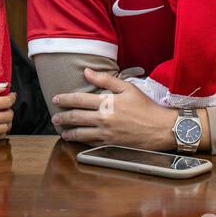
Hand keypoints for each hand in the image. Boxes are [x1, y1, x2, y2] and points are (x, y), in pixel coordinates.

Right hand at [0, 82, 15, 143]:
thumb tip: (3, 86)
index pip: (7, 101)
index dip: (12, 97)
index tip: (11, 95)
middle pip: (9, 115)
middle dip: (9, 109)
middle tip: (4, 105)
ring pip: (6, 128)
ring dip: (6, 121)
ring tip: (0, 116)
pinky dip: (0, 131)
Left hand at [51, 68, 178, 148]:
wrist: (161, 128)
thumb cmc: (146, 106)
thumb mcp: (127, 88)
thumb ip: (105, 80)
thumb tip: (87, 72)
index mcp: (106, 103)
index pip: (78, 100)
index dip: (64, 99)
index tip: (55, 99)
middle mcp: (103, 119)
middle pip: (76, 117)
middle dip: (62, 117)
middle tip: (54, 118)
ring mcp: (106, 134)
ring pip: (80, 133)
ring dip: (68, 132)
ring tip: (62, 131)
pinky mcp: (110, 145)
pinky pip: (90, 143)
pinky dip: (81, 141)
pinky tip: (78, 140)